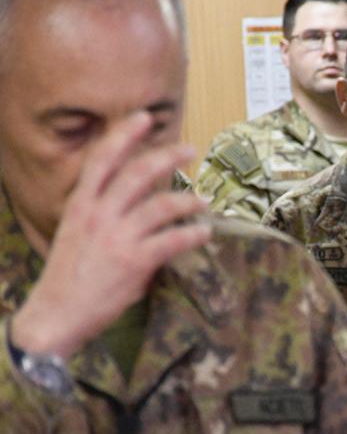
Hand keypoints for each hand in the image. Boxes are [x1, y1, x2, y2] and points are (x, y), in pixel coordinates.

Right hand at [11, 112, 210, 358]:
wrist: (56, 315)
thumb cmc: (69, 277)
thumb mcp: (77, 235)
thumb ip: (103, 216)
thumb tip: (136, 206)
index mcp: (80, 205)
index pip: (102, 159)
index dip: (124, 135)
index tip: (144, 117)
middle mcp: (98, 215)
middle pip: (138, 173)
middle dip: (167, 156)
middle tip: (190, 150)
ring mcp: (117, 237)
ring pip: (161, 205)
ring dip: (188, 200)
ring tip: (203, 202)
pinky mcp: (134, 262)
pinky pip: (173, 240)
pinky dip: (193, 234)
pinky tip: (204, 233)